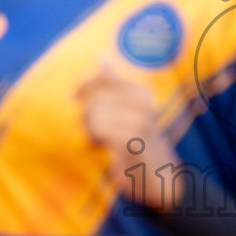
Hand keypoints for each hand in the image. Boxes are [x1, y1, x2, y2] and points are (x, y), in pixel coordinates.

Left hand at [76, 63, 178, 209]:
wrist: (162, 181)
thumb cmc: (139, 146)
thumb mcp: (128, 111)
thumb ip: (113, 85)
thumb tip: (102, 54)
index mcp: (141, 93)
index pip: (103, 76)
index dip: (83, 86)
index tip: (73, 98)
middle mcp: (143, 102)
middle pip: (94, 98)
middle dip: (86, 115)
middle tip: (93, 131)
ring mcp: (140, 119)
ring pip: (94, 112)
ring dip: (90, 129)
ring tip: (100, 140)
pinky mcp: (133, 137)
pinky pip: (99, 128)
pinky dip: (95, 138)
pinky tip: (102, 146)